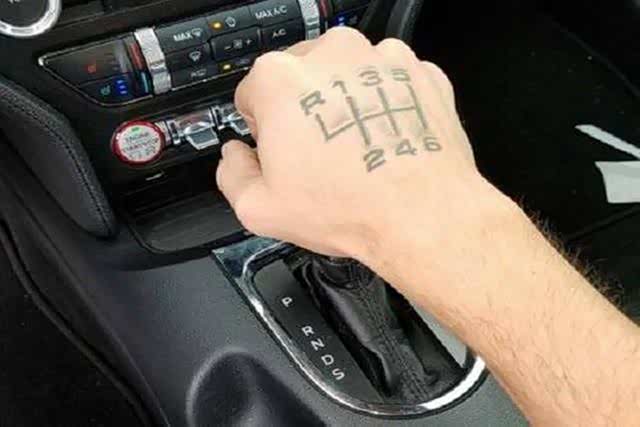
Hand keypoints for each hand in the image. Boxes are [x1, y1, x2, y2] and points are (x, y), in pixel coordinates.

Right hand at [217, 27, 494, 261]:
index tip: (280, 149)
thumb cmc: (351, 208)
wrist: (423, 215)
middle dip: (304, 111)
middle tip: (320, 156)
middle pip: (301, 78)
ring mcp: (380, 59)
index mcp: (281, 79)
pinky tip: (384, 142)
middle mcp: (332, 55)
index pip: (253, 93)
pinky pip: (388, 85)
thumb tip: (234, 157)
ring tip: (357, 152)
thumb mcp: (260, 209)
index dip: (263, 128)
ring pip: (347, 77)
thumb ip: (231, 173)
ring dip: (346, 105)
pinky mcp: (418, 73)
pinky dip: (384, 106)